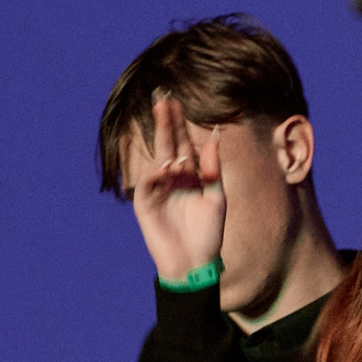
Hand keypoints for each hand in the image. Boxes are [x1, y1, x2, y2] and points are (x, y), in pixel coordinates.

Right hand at [131, 93, 226, 284]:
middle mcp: (172, 178)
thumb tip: (214, 135)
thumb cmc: (208, 234)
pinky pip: (147, 185)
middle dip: (164, 122)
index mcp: (189, 175)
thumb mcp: (216, 197)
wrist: (194, 264)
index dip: (179, 123)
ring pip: (156, 160)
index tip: (176, 101)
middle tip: (162, 98)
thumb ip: (212, 168)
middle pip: (167, 144)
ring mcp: (157, 190)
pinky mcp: (145, 206)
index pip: (183, 143)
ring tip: (165, 121)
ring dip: (161, 143)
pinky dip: (153, 174)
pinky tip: (162, 164)